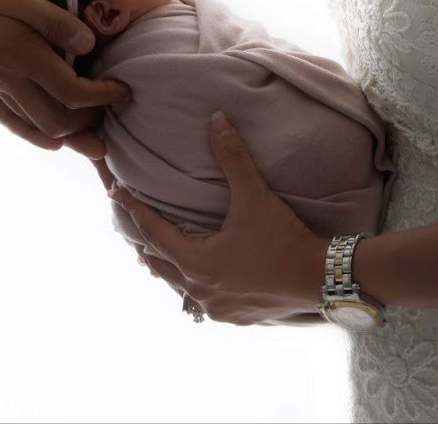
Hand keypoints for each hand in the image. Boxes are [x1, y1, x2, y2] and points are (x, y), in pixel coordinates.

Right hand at [0, 0, 128, 157]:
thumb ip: (54, 21)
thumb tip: (88, 44)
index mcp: (26, 56)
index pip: (75, 91)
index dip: (104, 96)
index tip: (124, 90)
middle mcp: (12, 81)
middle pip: (60, 119)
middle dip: (91, 122)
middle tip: (112, 115)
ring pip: (38, 126)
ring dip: (70, 136)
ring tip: (93, 140)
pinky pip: (9, 123)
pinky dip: (35, 135)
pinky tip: (50, 140)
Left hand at [111, 112, 326, 325]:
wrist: (320, 279)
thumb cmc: (282, 238)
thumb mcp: (253, 195)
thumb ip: (232, 157)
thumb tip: (216, 118)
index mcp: (196, 261)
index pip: (153, 231)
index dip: (134, 209)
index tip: (116, 193)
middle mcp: (200, 290)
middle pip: (160, 264)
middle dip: (144, 242)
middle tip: (130, 224)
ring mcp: (217, 309)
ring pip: (179, 286)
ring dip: (167, 267)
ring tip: (153, 255)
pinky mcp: (235, 318)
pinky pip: (202, 301)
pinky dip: (192, 285)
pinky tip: (197, 282)